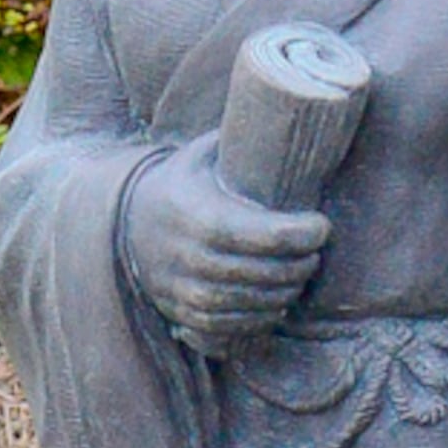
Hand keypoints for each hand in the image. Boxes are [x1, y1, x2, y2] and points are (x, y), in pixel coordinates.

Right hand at [121, 138, 329, 350]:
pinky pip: (228, 327)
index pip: (260, 233)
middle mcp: (189, 256)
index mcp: (197, 214)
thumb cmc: (178, 185)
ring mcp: (182, 290)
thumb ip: (238, 143)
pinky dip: (258, 319)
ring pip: (248, 304)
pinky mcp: (181, 313)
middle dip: (299, 265)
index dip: (299, 234)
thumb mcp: (200, 156)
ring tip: (301, 276)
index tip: (322, 225)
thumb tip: (289, 120)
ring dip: (284, 294)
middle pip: (260, 272)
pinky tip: (275, 303)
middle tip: (316, 252)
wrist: (124, 223)